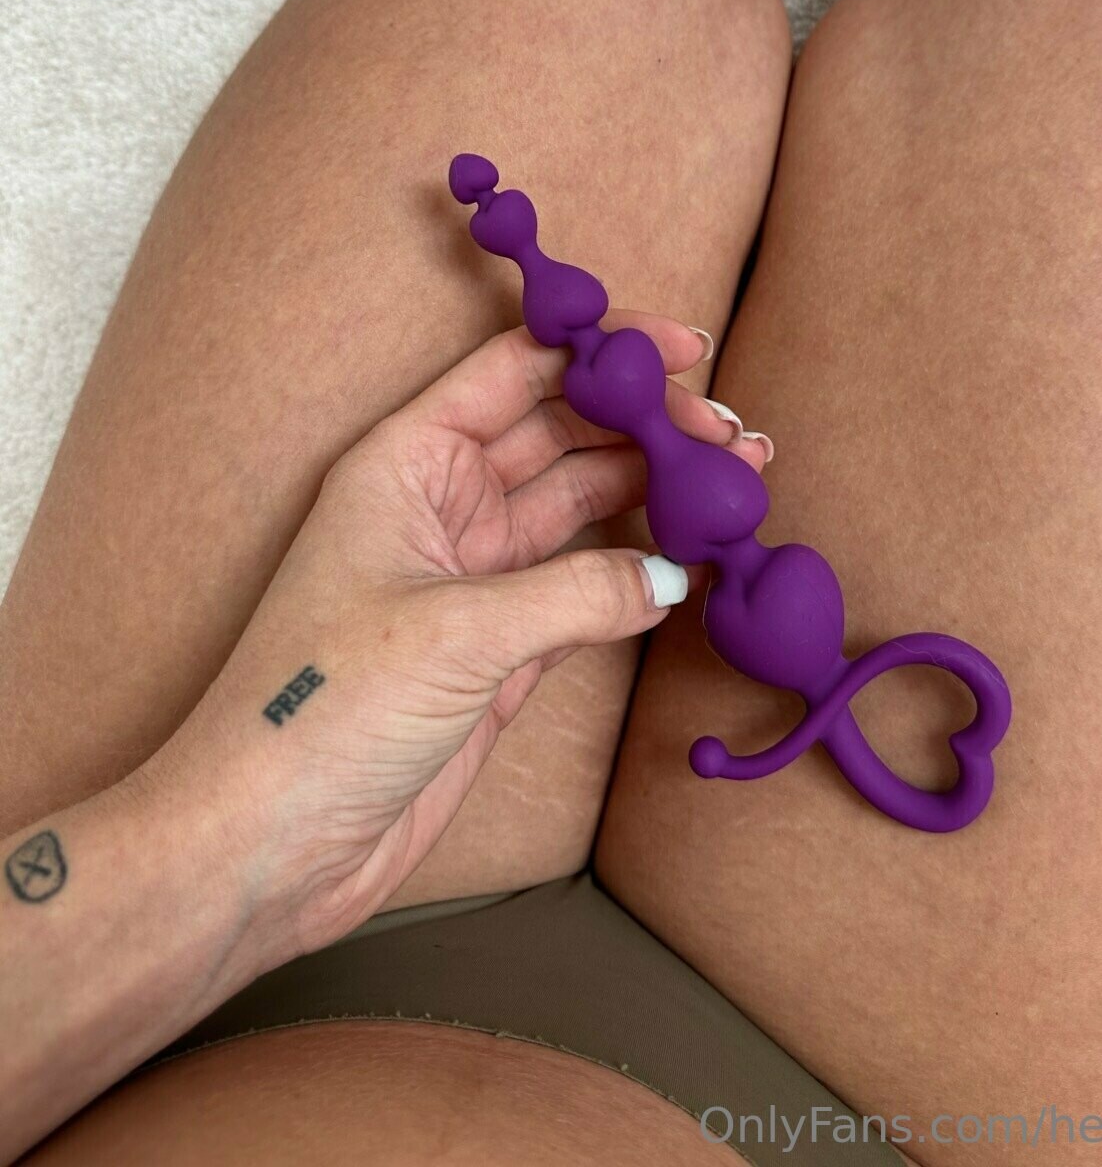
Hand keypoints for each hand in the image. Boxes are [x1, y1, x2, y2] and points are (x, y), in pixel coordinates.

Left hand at [150, 313, 764, 964]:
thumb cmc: (323, 710)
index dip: (603, 351)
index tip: (686, 348)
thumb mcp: (455, 634)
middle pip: (564, 433)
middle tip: (736, 436)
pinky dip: (642, 571)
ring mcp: (476, 576)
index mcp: (408, 462)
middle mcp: (444, 505)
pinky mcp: (502, 646)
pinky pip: (587, 586)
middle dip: (650, 425)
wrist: (270, 844)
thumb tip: (673, 573)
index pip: (516, 370)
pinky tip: (696, 559)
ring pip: (584, 505)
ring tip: (740, 482)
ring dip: (659, 491)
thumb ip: (576, 593)